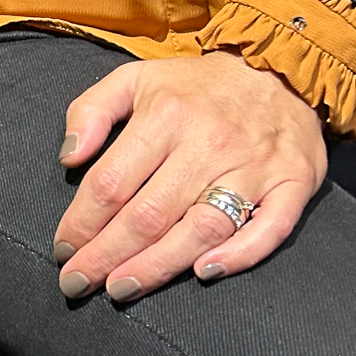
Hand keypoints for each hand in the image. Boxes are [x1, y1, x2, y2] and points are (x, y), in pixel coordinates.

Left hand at [52, 52, 327, 302]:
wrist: (279, 67)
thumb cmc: (196, 86)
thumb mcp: (134, 78)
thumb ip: (91, 111)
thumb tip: (68, 158)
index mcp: (166, 114)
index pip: (112, 182)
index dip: (81, 222)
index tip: (62, 249)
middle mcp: (210, 142)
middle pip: (150, 214)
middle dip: (107, 255)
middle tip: (77, 283)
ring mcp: (255, 166)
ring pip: (202, 229)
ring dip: (158, 266)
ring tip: (121, 288)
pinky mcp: (293, 183)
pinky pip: (270, 229)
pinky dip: (239, 255)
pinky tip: (203, 272)